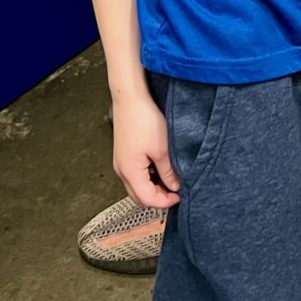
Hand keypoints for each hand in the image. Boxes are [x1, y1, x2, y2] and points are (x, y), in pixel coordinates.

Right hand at [111, 89, 180, 209]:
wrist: (130, 98)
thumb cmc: (144, 120)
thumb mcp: (162, 149)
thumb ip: (168, 172)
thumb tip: (175, 186)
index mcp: (129, 172)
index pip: (146, 199)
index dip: (164, 202)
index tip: (180, 197)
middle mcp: (121, 170)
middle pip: (139, 196)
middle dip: (157, 198)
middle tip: (176, 192)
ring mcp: (120, 162)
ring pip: (136, 185)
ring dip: (152, 187)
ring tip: (171, 180)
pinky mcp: (123, 154)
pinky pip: (135, 174)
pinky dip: (147, 177)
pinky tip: (160, 168)